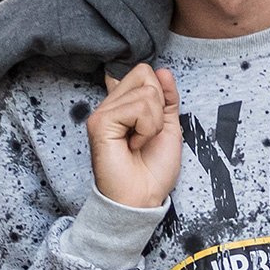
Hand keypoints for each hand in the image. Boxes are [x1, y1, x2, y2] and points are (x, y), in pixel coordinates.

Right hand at [85, 64, 181, 207]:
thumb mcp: (169, 127)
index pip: (144, 73)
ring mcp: (104, 112)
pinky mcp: (100, 122)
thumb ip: (167, 99)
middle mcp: (111, 105)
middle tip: (148, 133)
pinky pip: (138, 108)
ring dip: (153, 122)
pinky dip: (146, 128)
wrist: (142, 198)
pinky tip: (134, 144)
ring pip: (145, 92)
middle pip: (144, 73)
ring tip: (141, 142)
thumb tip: (163, 71)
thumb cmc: (153, 170)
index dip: (159, 93)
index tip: (156, 122)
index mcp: (125, 105)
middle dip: (158, 106)